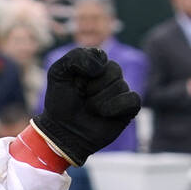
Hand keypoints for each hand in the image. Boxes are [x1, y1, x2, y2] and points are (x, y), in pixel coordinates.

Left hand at [33, 47, 141, 165]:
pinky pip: (133, 100)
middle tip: (82, 99)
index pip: (100, 57)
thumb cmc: (60, 103)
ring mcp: (120, 93)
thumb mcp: (57, 73)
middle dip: (92, 88)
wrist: (63, 132)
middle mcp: (110, 77)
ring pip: (120, 86)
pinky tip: (104, 114)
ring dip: (98, 102)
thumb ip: (76, 56)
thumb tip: (102, 66)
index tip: (73, 84)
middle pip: (114, 70)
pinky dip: (116, 107)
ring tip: (89, 110)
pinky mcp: (128, 109)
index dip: (85, 72)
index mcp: (95, 66)